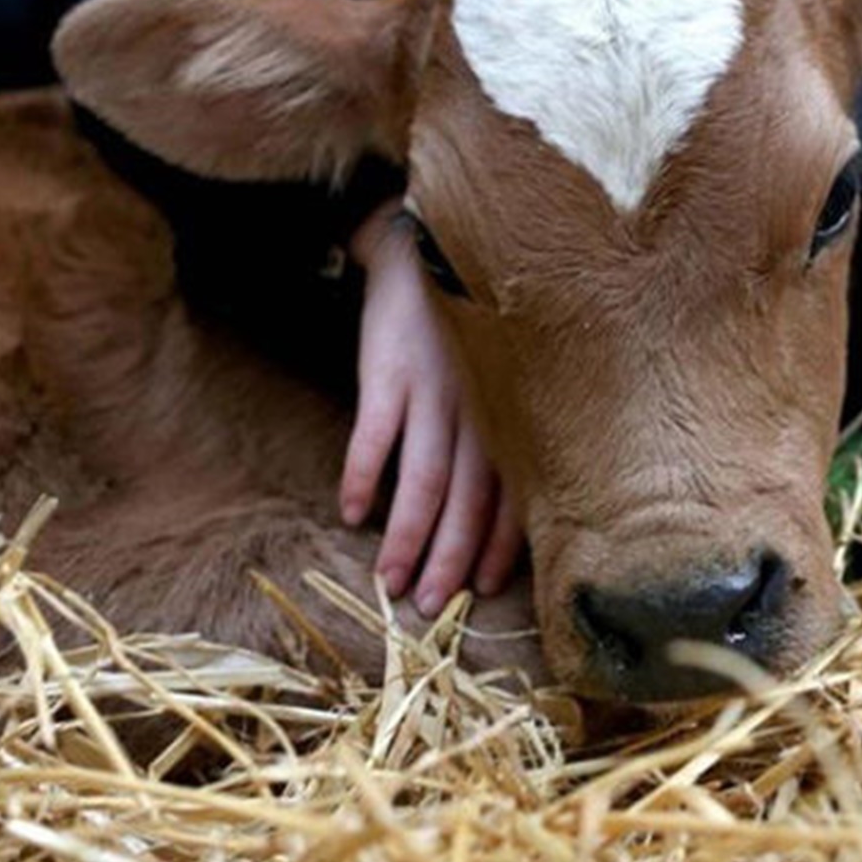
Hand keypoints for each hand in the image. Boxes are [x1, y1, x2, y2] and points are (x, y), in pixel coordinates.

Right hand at [340, 201, 522, 617]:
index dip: (495, 547)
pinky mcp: (388, 370)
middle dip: (450, 558)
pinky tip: (351, 512)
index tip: (480, 591)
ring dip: (407, 535)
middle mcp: (479, 408)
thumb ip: (502, 438)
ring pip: (423, 478)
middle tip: (431, 609)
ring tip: (390, 582)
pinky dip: (362, 474)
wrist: (424, 251)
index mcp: (510, 415)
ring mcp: (433, 389)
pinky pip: (375, 432)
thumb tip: (498, 520)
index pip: (510, 496)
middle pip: (467, 498)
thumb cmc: (469, 330)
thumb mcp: (501, 378)